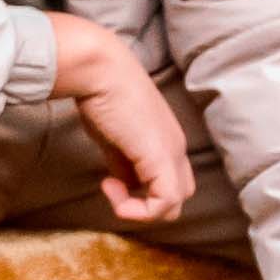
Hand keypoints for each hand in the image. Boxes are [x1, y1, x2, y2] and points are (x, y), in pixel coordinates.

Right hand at [42, 13, 191, 222]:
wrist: (100, 69)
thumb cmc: (102, 95)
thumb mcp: (114, 137)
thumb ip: (122, 161)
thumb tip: (122, 182)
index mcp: (169, 140)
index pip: (171, 182)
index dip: (141, 193)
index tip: (109, 180)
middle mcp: (177, 147)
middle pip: (179, 196)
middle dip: (146, 204)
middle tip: (114, 189)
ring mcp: (172, 152)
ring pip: (174, 204)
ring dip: (140, 210)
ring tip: (110, 187)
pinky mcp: (161, 157)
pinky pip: (164, 202)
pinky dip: (137, 209)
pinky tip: (110, 187)